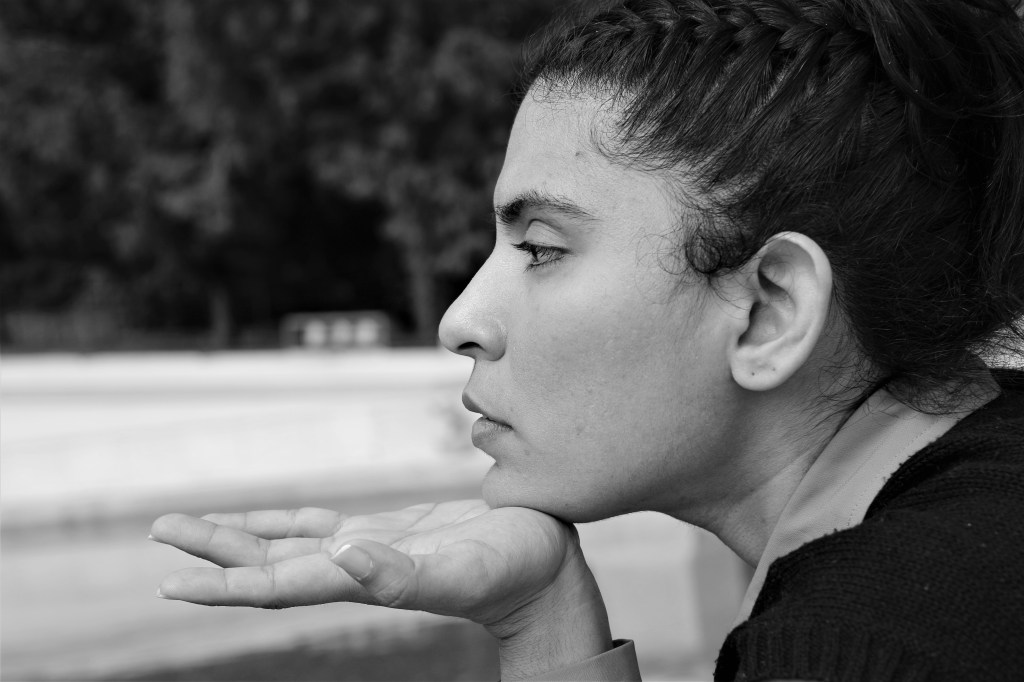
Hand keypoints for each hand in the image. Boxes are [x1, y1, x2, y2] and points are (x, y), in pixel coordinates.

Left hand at [152, 500, 572, 626]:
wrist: (543, 566)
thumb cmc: (515, 569)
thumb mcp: (463, 570)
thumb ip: (404, 573)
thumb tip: (341, 557)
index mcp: (362, 581)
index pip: (278, 585)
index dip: (225, 583)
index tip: (172, 582)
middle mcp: (353, 569)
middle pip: (268, 562)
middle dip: (214, 550)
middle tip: (161, 531)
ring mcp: (367, 550)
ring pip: (287, 543)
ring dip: (239, 535)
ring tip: (189, 525)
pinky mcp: (387, 532)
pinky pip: (322, 524)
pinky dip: (287, 520)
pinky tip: (269, 518)